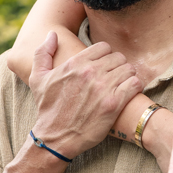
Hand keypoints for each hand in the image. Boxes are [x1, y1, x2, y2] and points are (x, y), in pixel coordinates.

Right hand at [29, 32, 141, 156]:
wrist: (55, 138)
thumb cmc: (47, 108)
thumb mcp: (38, 79)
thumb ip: (43, 53)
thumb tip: (52, 34)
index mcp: (75, 63)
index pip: (104, 47)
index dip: (106, 56)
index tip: (104, 66)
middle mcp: (90, 72)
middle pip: (118, 57)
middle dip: (118, 66)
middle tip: (114, 77)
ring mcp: (103, 87)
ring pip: (128, 69)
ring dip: (127, 76)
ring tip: (122, 85)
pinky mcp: (113, 104)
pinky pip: (134, 84)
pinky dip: (134, 86)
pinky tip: (128, 92)